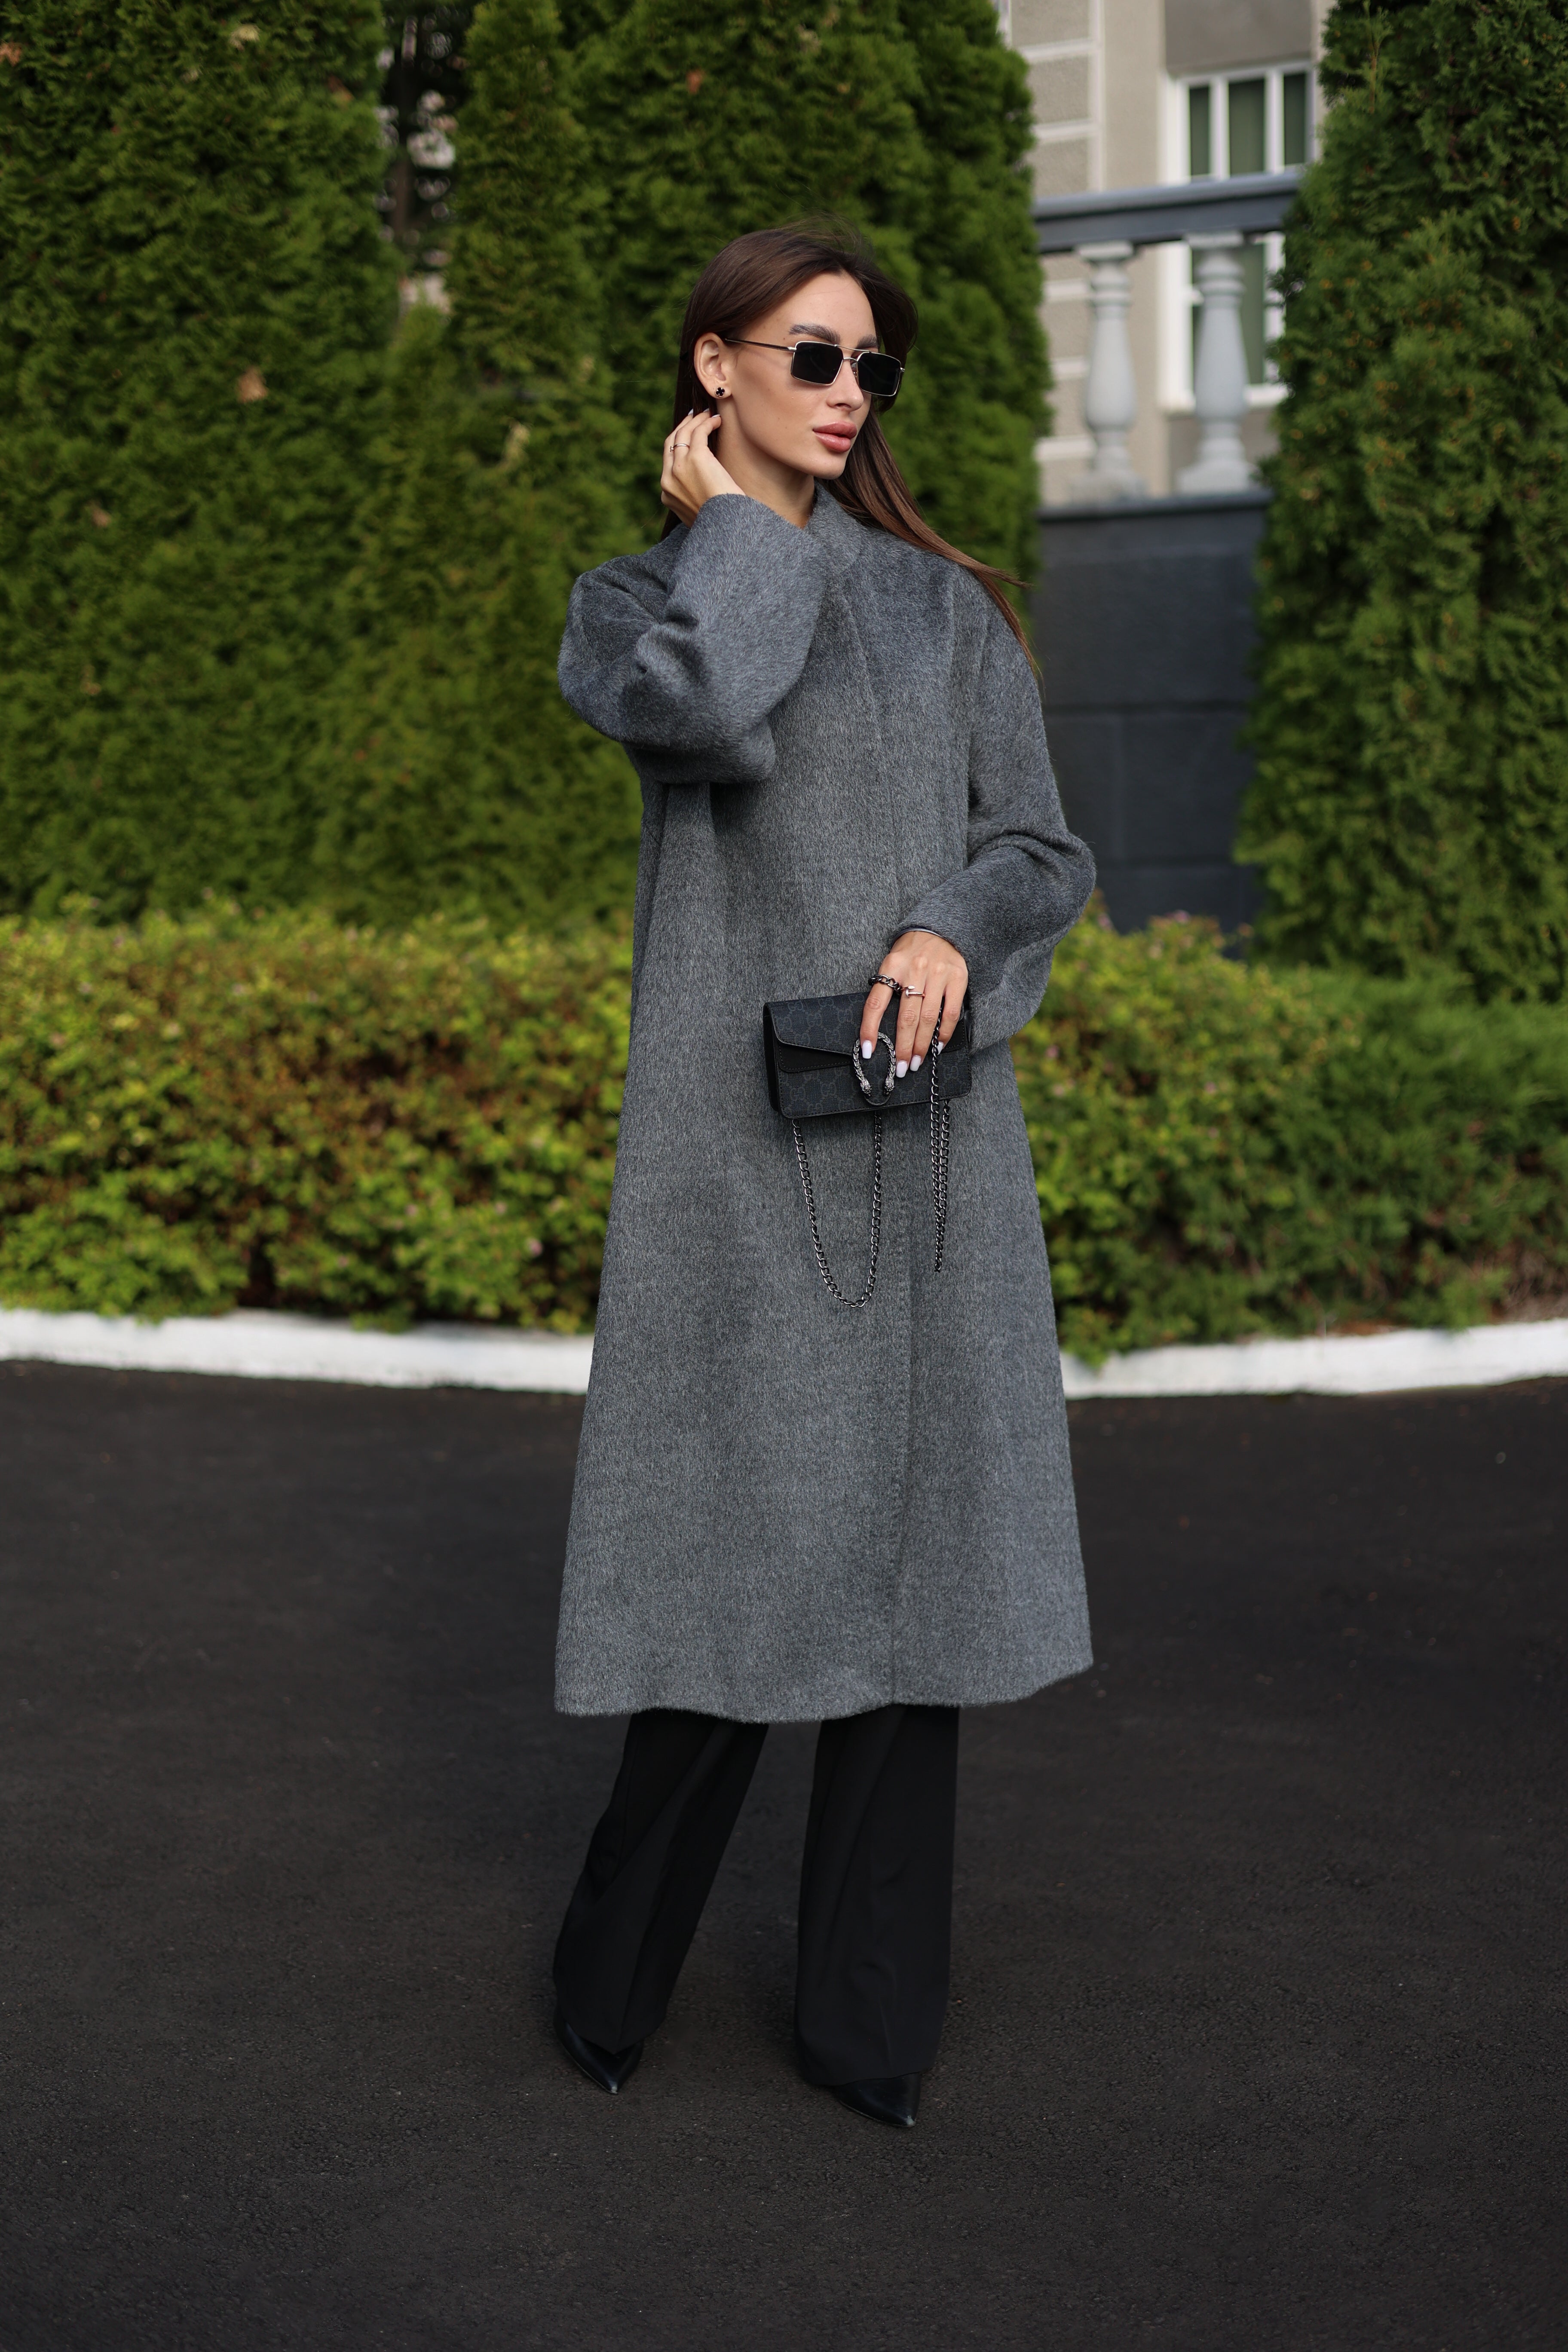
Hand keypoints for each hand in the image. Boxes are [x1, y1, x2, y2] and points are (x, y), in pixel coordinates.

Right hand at [659, 408, 742, 525]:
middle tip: (694, 416)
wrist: (727, 528)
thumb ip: (692, 501)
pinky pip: (698, 432)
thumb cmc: (720, 523)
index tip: (687, 435)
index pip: (668, 461)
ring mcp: (680, 468)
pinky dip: (707, 423)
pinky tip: (717, 420)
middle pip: (671, 443)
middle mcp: (668, 479)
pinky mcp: (696, 458)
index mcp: (667, 495)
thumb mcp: (698, 514)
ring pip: (683, 434)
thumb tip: (700, 492)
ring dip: (695, 421)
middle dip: (682, 427)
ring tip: (708, 414)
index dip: (677, 444)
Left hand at [860, 931, 969, 1077]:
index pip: (876, 1003)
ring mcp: (938, 973)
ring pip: (928, 1018)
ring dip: (922, 1045)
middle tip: (901, 1068)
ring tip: (916, 1062)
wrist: (941, 929)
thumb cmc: (912, 953)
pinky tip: (938, 1046)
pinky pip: (951, 1012)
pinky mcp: (957, 978)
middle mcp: (915, 969)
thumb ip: (887, 989)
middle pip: (906, 1017)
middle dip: (903, 1047)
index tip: (867, 1051)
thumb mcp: (893, 963)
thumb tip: (879, 1029)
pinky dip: (944, 1033)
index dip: (869, 1029)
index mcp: (892, 966)